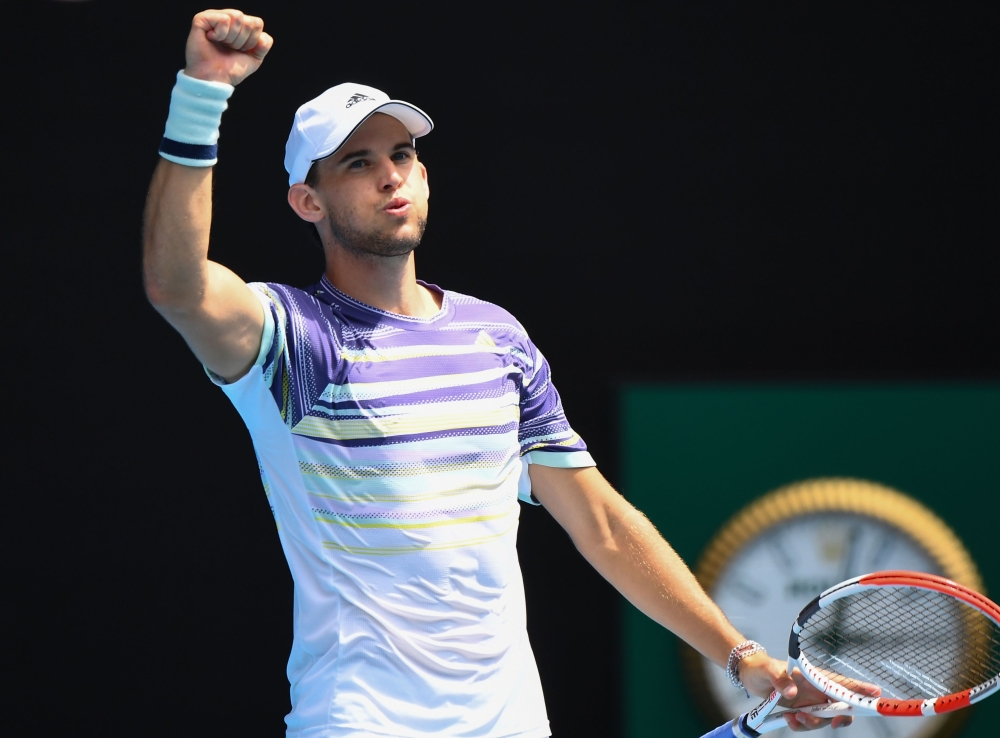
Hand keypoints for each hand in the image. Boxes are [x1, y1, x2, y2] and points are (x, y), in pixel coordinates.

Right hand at [184, 9, 272, 84]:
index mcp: (239, 26)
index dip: (252, 40)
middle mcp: (227, 18)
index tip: (241, 50)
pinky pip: (224, 19)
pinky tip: (211, 39)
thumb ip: (264, 44)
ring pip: (237, 17)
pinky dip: (221, 34)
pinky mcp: (202, 19)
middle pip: (248, 20)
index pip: (257, 23)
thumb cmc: (231, 69)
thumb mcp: (254, 58)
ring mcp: (214, 17)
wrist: (215, 79)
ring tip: (222, 44)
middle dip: (242, 40)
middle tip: (230, 48)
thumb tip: (262, 36)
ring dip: (232, 38)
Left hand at [739, 654, 854, 731]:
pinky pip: (808, 725)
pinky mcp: (800, 711)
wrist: (750, 675)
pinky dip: (800, 726)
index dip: (860, 689)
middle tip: (834, 723)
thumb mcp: (768, 671)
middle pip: (841, 706)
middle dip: (842, 717)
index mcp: (814, 677)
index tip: (876, 694)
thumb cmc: (762, 668)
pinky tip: (788, 719)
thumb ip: (780, 680)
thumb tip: (792, 692)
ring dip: (813, 723)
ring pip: (824, 719)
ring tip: (795, 717)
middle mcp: (816, 690)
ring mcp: (810, 702)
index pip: (841, 683)